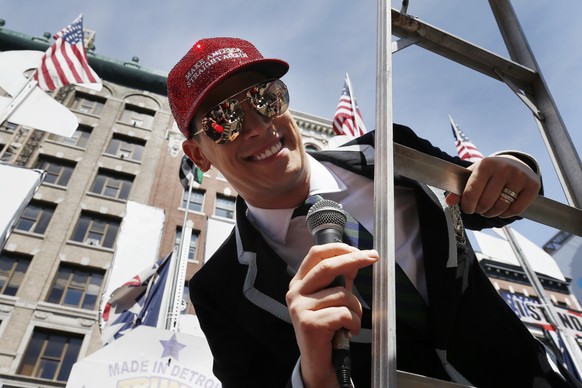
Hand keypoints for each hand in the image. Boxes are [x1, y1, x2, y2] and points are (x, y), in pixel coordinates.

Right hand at [286, 243, 377, 386]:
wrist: (318, 363)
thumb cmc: (326, 330)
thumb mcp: (328, 301)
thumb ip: (337, 281)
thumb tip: (355, 261)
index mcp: (299, 283)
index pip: (316, 254)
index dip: (339, 248)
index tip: (361, 250)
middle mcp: (295, 293)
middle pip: (328, 266)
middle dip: (354, 259)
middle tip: (374, 257)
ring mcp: (300, 308)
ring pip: (343, 294)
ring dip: (356, 309)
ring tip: (351, 322)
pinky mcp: (310, 323)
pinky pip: (344, 314)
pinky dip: (354, 323)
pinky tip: (347, 332)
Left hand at [445, 155, 540, 217]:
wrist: (515, 163)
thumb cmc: (489, 172)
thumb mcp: (472, 176)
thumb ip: (459, 189)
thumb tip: (449, 201)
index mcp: (485, 165)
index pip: (471, 193)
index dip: (467, 206)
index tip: (468, 208)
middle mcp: (503, 168)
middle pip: (486, 202)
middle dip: (480, 210)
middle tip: (480, 208)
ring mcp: (520, 176)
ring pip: (501, 207)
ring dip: (492, 213)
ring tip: (489, 208)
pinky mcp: (532, 185)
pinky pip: (516, 210)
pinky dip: (506, 214)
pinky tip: (503, 208)